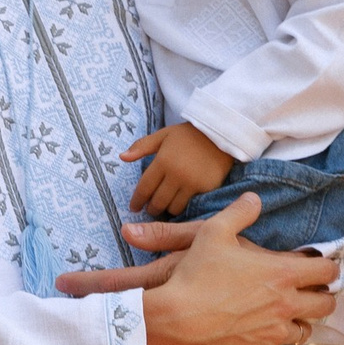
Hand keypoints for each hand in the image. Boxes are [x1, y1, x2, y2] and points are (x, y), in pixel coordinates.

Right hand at [55, 197, 336, 344]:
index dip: (328, 267)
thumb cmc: (195, 276)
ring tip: (284, 315)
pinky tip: (256, 335)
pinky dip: (270, 343)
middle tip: (310, 293)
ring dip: (299, 322)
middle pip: (326, 305)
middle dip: (322, 297)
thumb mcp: (213, 233)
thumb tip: (254, 199)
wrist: (173, 323)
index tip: (321, 267)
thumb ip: (238, 214)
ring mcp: (274, 335)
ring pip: (305, 332)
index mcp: (283, 274)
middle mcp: (286, 306)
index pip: (328, 271)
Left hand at [121, 120, 237, 219]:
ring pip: (173, 208)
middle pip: (158, 202)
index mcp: (163, 161)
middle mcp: (176, 174)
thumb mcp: (163, 135)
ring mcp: (192, 183)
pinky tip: (179, 206)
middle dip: (151, 208)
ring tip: (164, 208)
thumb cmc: (189, 135)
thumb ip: (142, 146)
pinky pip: (189, 205)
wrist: (221, 134)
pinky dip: (182, 208)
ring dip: (166, 210)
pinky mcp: (206, 189)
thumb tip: (122, 157)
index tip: (134, 207)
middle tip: (149, 210)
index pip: (144, 188)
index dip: (137, 200)